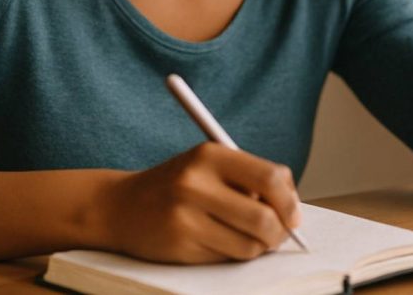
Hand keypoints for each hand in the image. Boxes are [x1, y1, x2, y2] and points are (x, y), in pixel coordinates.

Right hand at [100, 143, 301, 263]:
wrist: (119, 206)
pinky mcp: (180, 244)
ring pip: (249, 245)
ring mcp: (186, 216)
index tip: (293, 215)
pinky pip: (227, 258)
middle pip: (264, 217)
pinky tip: (218, 242)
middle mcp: (196, 182)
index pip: (270, 178)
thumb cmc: (176, 185)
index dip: (289, 201)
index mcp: (209, 154)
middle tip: (278, 235)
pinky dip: (233, 255)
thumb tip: (293, 210)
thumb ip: (249, 179)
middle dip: (280, 232)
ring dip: (257, 247)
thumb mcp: (207, 165)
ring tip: (245, 237)